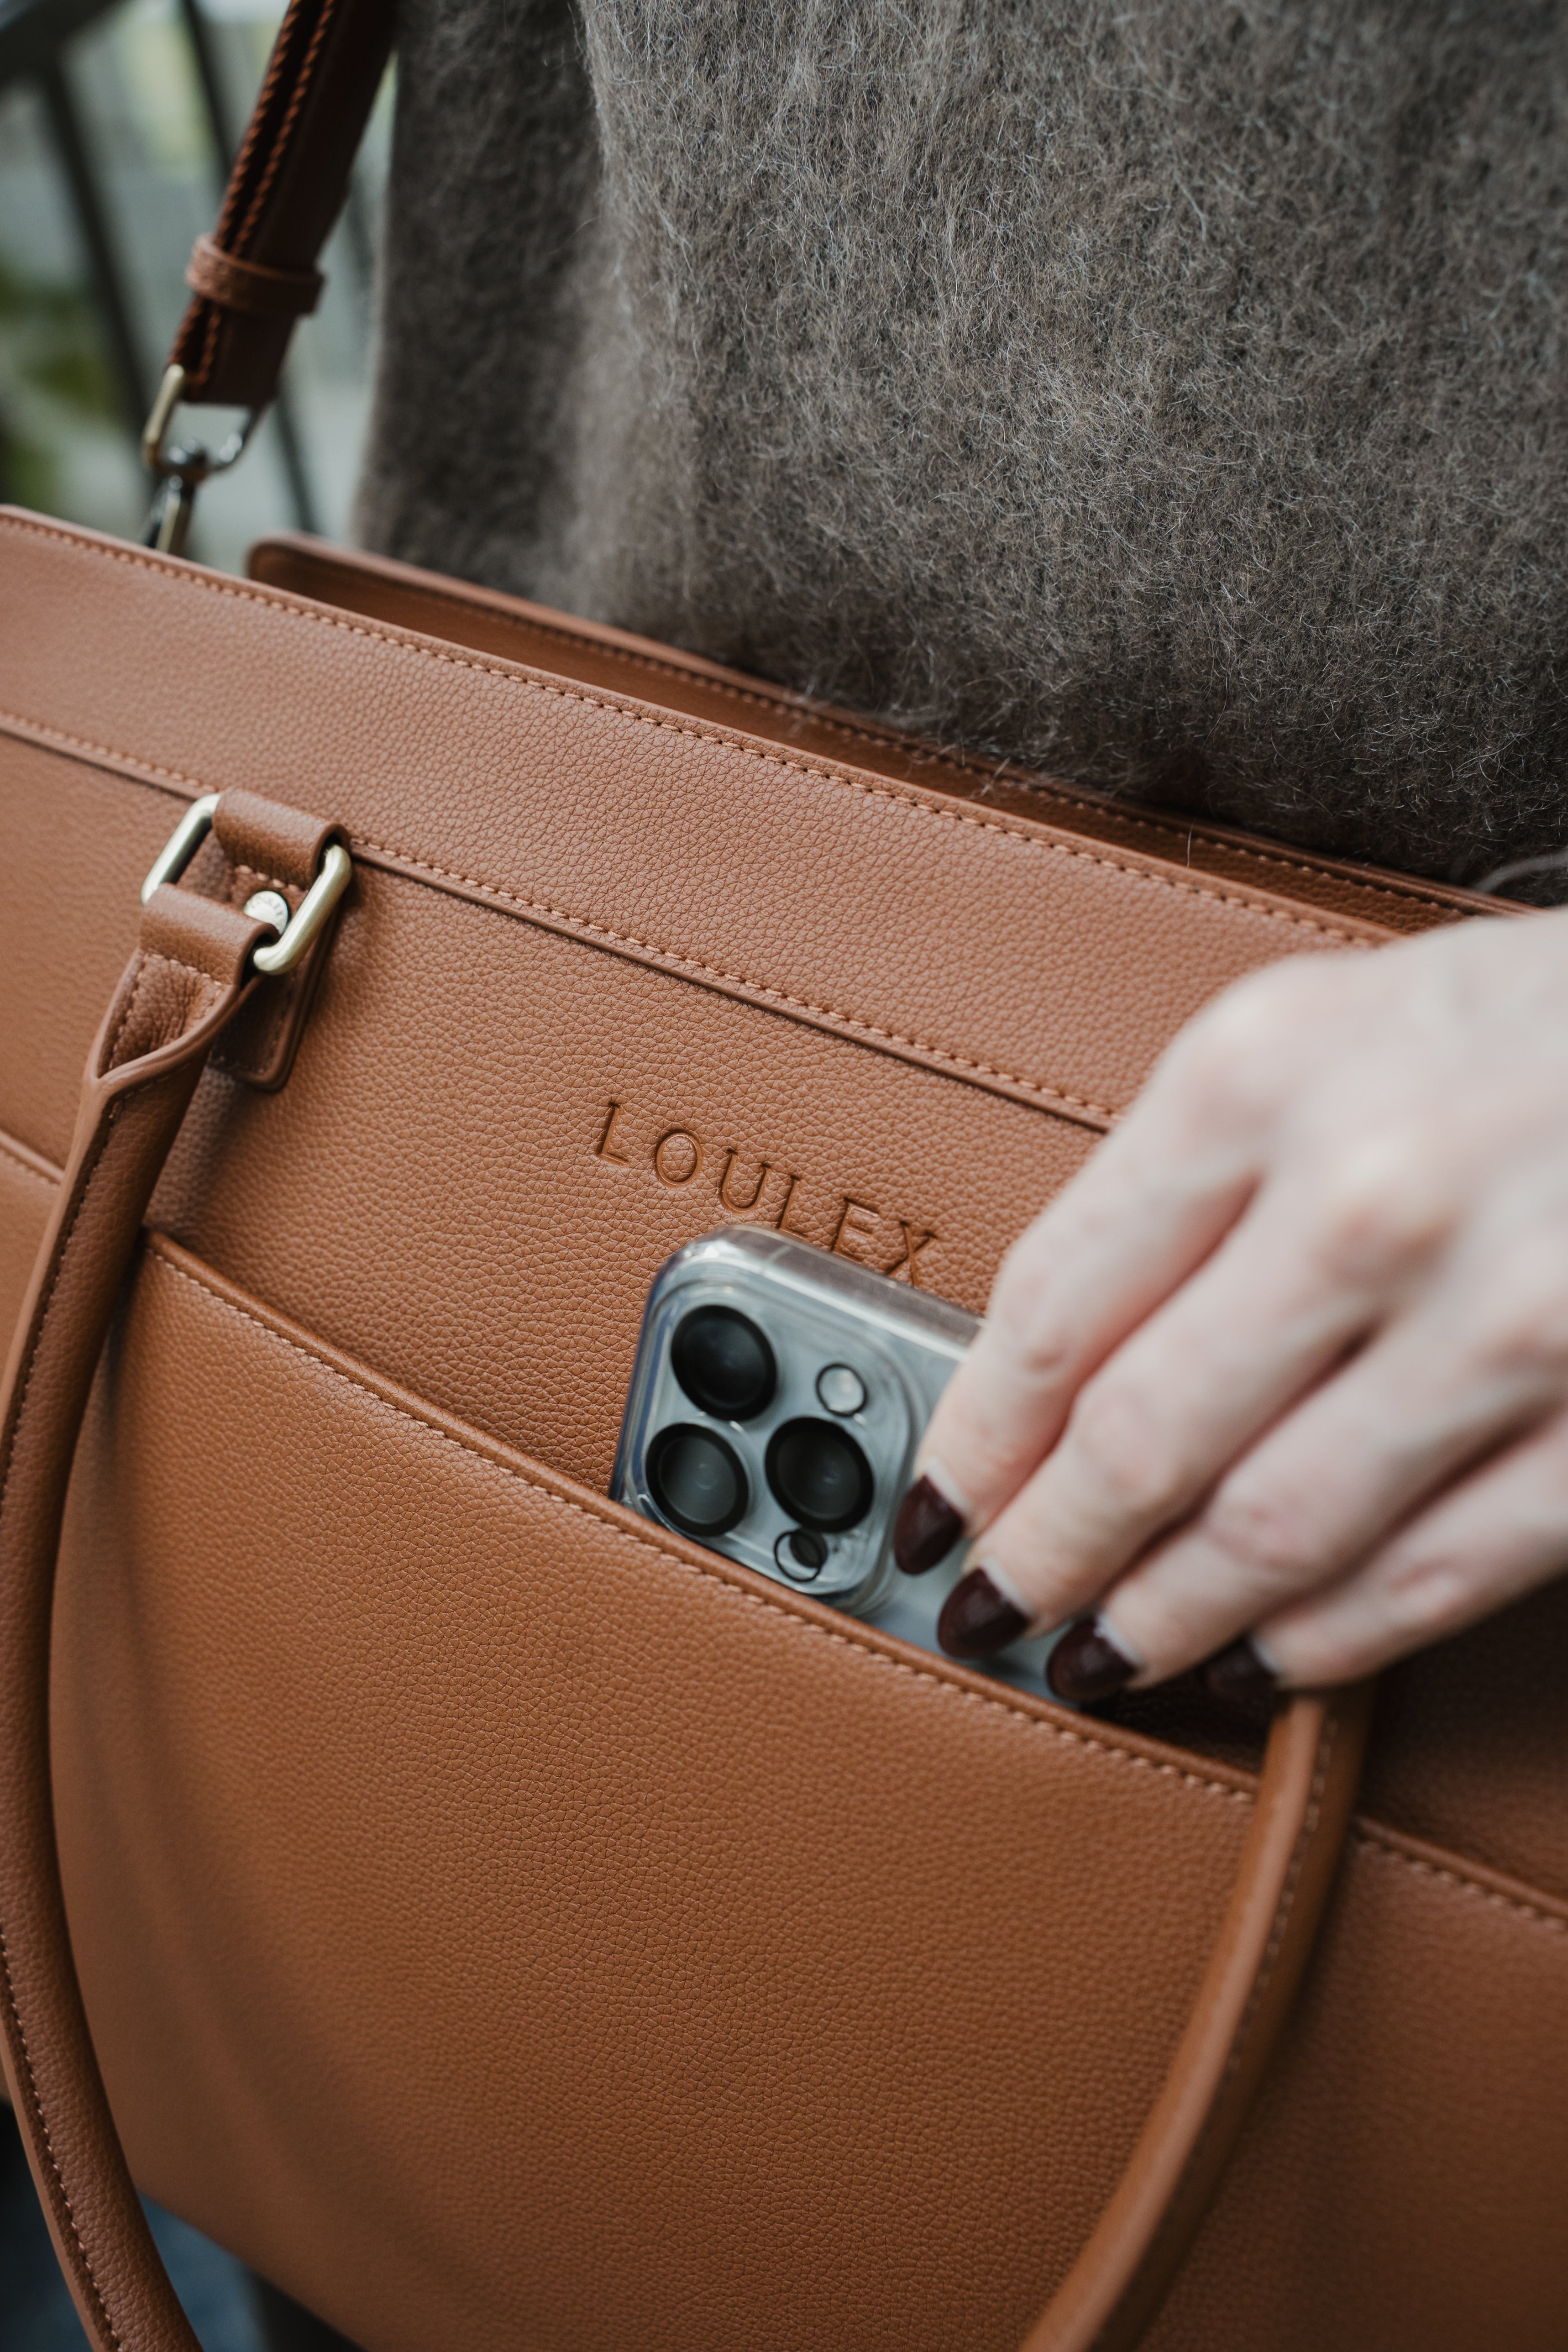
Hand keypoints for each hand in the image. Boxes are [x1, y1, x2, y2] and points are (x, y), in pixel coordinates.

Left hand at [893, 906, 1567, 1704]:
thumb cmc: (1513, 1025)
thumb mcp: (1315, 1032)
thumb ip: (1185, 1183)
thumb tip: (1054, 1367)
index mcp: (1265, 1072)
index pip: (1061, 1303)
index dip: (977, 1434)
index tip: (933, 1503)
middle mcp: (1373, 1193)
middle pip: (1146, 1435)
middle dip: (1047, 1551)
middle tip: (991, 1608)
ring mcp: (1505, 1316)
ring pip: (1278, 1528)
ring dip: (1166, 1618)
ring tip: (1104, 1657)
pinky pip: (1439, 1569)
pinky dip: (1331, 1636)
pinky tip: (1268, 1660)